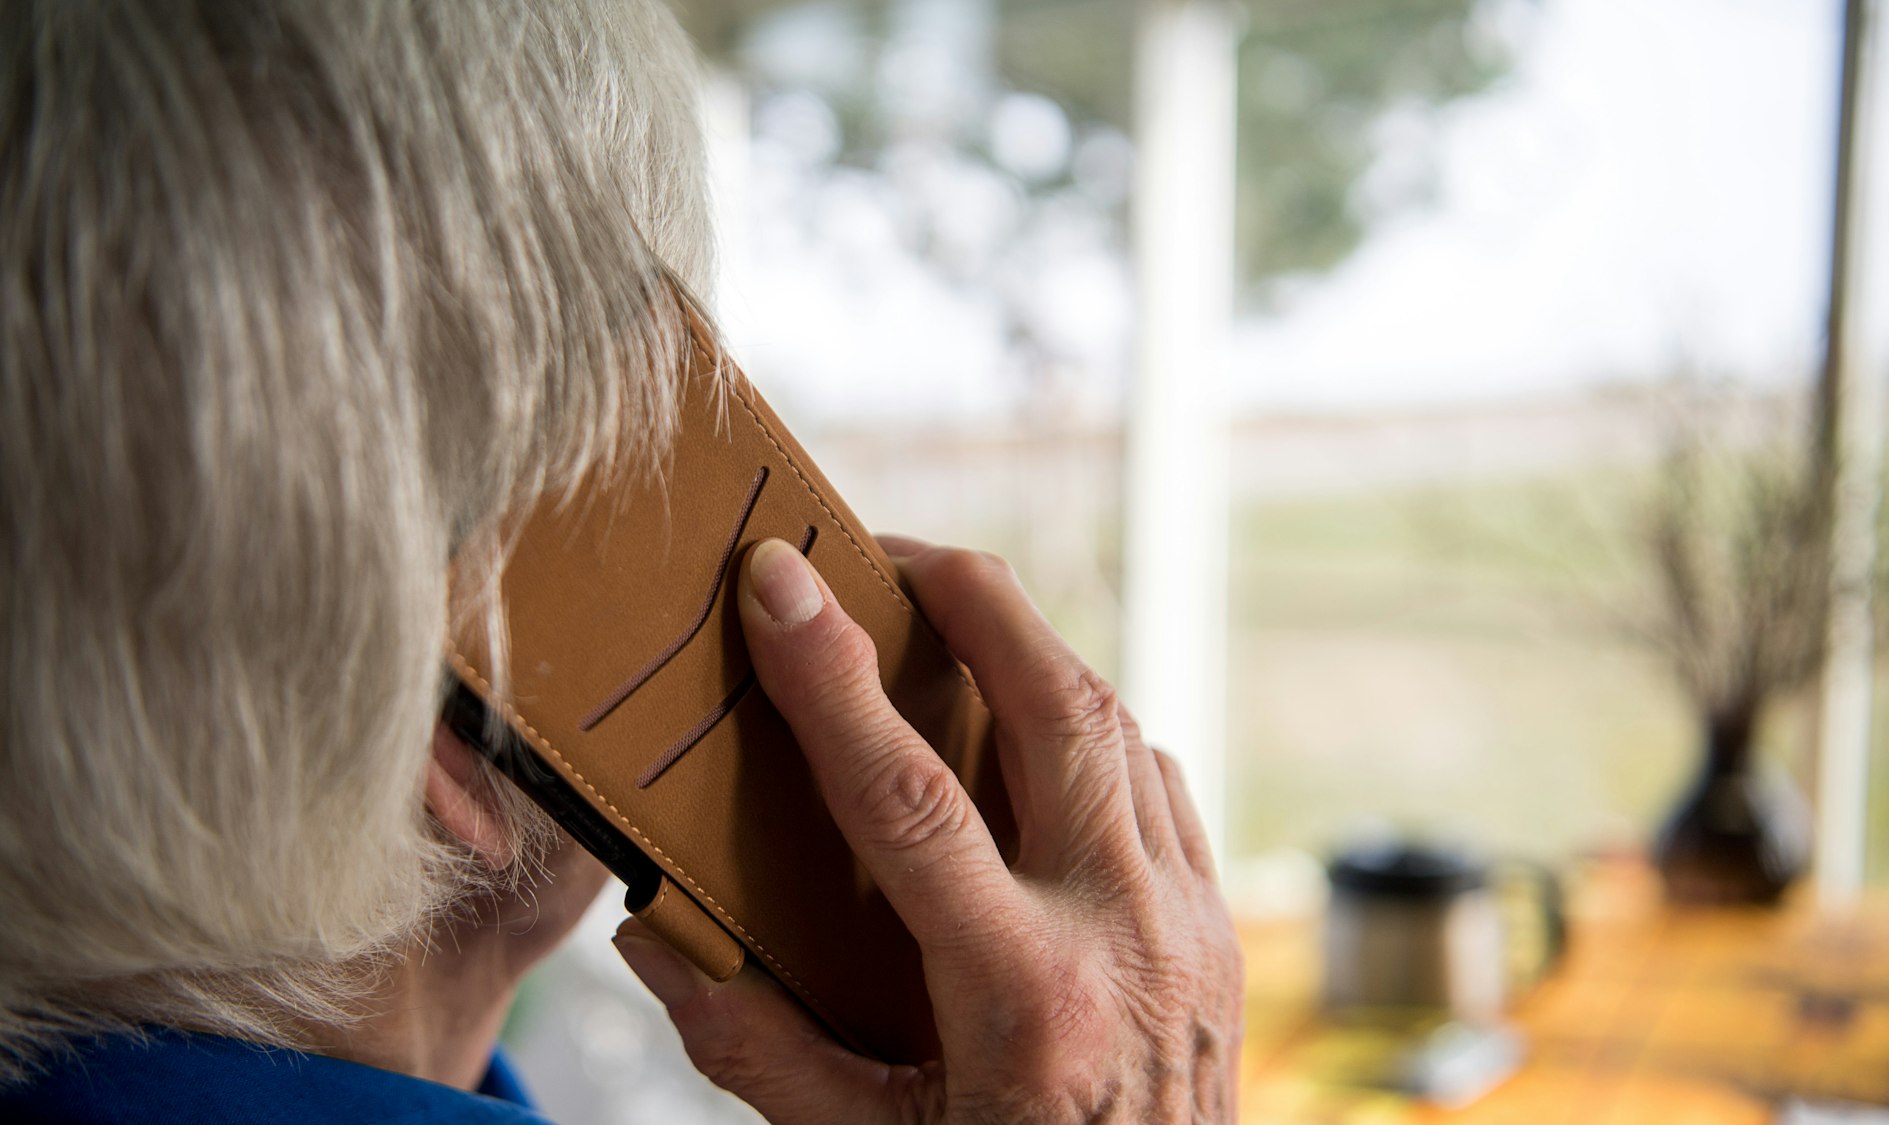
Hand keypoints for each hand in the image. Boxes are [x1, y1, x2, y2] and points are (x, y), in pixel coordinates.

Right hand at [613, 537, 1242, 1122]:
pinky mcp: (1219, 924)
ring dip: (1035, 654)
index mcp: (1024, 997)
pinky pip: (1159, 781)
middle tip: (889, 552)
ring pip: (1122, 728)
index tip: (775, 580)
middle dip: (975, 600)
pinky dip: (1093, 728)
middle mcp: (1124, 936)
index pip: (909, 797)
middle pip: (1060, 708)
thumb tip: (662, 940)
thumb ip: (759, 1050)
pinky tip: (1037, 723)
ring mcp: (1190, 923)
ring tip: (953, 619)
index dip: (831, 676)